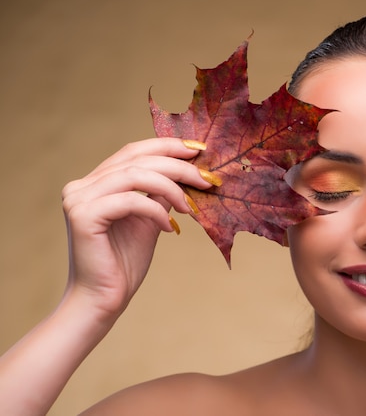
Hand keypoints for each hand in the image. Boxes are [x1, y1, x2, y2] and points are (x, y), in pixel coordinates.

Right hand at [61, 138, 213, 317]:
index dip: (167, 145)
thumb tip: (187, 171)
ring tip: (190, 207)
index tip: (199, 149)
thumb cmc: (125, 263)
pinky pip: (131, 200)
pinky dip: (156, 210)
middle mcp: (82, 185)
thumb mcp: (151, 220)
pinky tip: (170, 227)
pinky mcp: (83, 215)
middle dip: (178, 166)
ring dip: (172, 187)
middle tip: (207, 179)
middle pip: (137, 158)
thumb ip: (161, 194)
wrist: (104, 300)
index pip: (134, 151)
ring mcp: (79, 198)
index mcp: (95, 182)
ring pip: (135, 175)